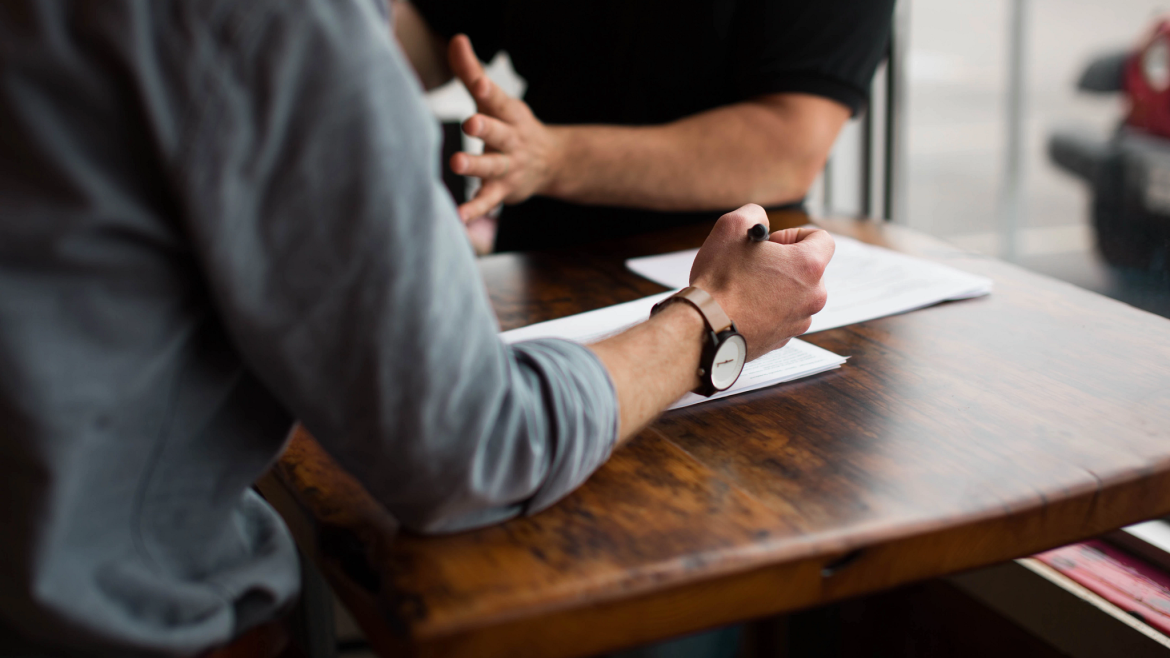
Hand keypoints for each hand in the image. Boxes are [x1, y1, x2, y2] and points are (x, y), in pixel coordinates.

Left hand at [447, 35, 561, 221]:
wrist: (551, 163)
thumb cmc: (511, 126)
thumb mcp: (495, 99)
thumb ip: (471, 72)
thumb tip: (457, 39)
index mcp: (508, 114)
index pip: (498, 100)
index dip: (488, 90)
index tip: (478, 83)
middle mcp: (511, 140)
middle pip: (498, 132)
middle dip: (486, 127)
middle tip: (471, 122)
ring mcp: (509, 167)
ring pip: (492, 166)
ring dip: (476, 166)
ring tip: (458, 163)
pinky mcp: (503, 190)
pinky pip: (488, 201)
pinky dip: (475, 209)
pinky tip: (459, 216)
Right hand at [690, 204, 833, 359]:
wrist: (705, 327)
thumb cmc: (719, 280)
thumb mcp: (731, 227)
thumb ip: (754, 214)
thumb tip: (760, 221)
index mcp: (808, 266)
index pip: (822, 239)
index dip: (794, 235)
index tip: (772, 243)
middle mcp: (813, 296)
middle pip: (809, 269)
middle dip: (784, 263)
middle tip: (755, 264)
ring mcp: (800, 320)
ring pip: (795, 294)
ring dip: (776, 286)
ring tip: (745, 287)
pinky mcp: (783, 338)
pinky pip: (782, 315)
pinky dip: (767, 309)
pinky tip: (742, 306)